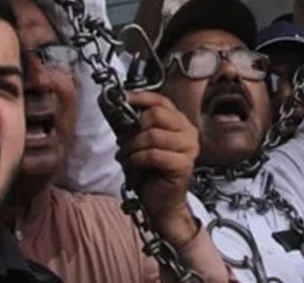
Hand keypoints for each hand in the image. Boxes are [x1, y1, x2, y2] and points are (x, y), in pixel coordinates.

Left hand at [117, 91, 200, 244]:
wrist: (161, 205)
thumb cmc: (151, 175)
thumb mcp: (139, 145)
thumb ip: (132, 127)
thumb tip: (114, 107)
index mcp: (180, 124)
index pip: (162, 101)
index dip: (142, 98)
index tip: (124, 99)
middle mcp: (188, 133)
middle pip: (156, 115)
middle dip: (135, 129)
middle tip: (127, 144)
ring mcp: (189, 148)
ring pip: (152, 135)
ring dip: (133, 148)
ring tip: (128, 159)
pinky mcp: (183, 164)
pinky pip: (153, 154)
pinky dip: (137, 160)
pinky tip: (135, 167)